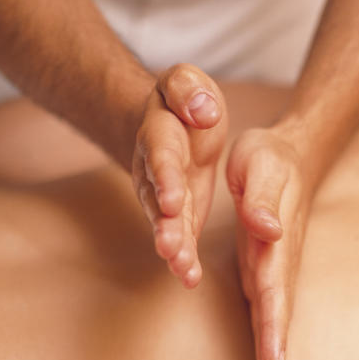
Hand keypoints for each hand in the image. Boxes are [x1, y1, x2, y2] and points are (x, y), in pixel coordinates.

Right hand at [132, 64, 227, 286]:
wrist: (170, 124)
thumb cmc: (183, 101)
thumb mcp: (185, 81)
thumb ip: (188, 89)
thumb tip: (204, 111)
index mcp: (158, 135)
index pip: (161, 156)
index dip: (166, 178)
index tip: (174, 200)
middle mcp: (154, 172)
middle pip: (158, 199)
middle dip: (165, 224)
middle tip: (170, 246)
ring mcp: (163, 197)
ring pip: (167, 224)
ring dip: (174, 247)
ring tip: (183, 268)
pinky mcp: (177, 215)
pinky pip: (179, 237)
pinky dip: (183, 258)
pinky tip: (190, 278)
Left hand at [227, 127, 313, 359]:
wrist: (290, 154)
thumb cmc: (270, 160)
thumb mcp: (260, 167)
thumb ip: (263, 199)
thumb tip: (269, 230)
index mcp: (275, 246)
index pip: (273, 294)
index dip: (273, 331)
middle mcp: (277, 266)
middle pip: (278, 320)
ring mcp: (273, 272)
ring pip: (275, 323)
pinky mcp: (265, 273)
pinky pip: (267, 314)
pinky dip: (268, 343)